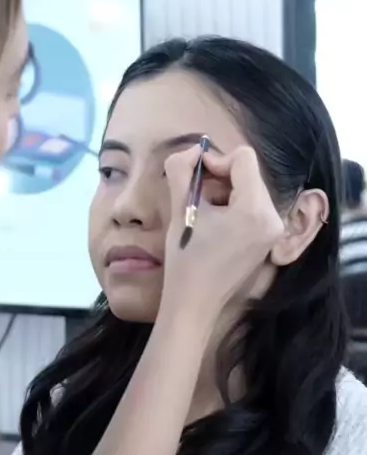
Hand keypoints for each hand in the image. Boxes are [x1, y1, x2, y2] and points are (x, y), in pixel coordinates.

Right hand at [161, 144, 283, 331]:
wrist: (195, 303)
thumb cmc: (185, 260)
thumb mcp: (179, 209)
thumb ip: (182, 170)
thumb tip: (194, 150)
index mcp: (254, 211)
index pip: (244, 158)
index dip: (216, 159)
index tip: (196, 176)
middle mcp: (272, 219)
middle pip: (249, 172)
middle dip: (221, 176)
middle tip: (196, 192)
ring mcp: (274, 230)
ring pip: (251, 187)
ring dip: (225, 190)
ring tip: (203, 211)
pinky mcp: (269, 239)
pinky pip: (254, 205)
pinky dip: (233, 205)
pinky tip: (213, 223)